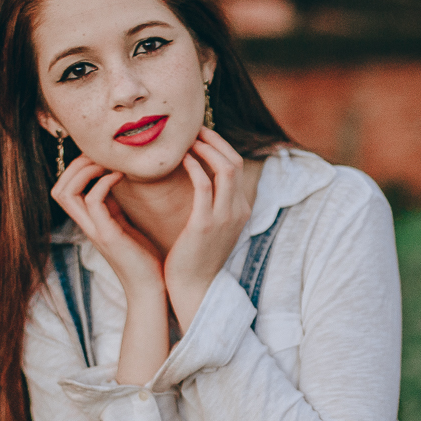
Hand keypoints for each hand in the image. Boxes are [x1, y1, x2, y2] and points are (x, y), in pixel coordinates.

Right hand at [50, 154, 164, 299]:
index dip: (77, 169)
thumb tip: (115, 181)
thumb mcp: (126, 226)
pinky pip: (93, 201)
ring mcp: (94, 231)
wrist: (153, 289)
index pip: (66, 189)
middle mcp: (87, 226)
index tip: (102, 158)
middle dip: (75, 165)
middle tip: (102, 156)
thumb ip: (115, 207)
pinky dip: (103, 182)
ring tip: (108, 162)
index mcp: (91, 222)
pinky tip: (121, 176)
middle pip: (58, 188)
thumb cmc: (144, 259)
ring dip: (85, 170)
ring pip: (66, 192)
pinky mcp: (108, 236)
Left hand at [164, 127, 251, 331]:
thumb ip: (209, 204)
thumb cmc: (194, 259)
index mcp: (241, 210)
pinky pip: (204, 184)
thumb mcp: (210, 228)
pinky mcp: (206, 224)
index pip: (236, 166)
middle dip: (214, 141)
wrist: (193, 290)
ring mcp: (226, 217)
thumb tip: (197, 182)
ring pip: (225, 168)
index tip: (198, 136)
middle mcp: (239, 210)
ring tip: (184, 140)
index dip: (218, 146)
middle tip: (191, 130)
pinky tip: (179, 160)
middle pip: (235, 161)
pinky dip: (194, 166)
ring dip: (205, 148)